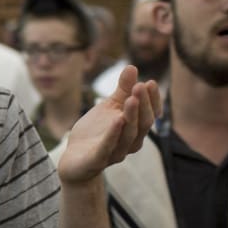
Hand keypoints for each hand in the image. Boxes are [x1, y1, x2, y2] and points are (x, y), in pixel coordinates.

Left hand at [58, 65, 159, 183]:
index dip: (152, 100)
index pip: (150, 115)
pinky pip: (107, 147)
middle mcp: (129, 143)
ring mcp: (114, 153)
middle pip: (142, 124)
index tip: (150, 82)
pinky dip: (113, 134)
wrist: (74, 160)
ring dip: (132, 116)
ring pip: (128, 135)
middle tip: (141, 85)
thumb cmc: (96, 133)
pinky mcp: (97, 160)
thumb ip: (122, 90)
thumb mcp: (109, 107)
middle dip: (143, 104)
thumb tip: (132, 66)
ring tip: (132, 98)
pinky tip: (117, 119)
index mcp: (134, 129)